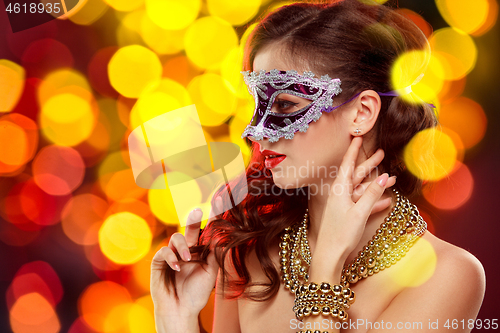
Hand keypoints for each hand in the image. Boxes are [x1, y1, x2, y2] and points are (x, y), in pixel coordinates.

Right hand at [150, 196, 222, 317]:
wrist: (181, 310)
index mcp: (200, 251)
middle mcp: (186, 250)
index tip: (219, 203)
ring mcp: (172, 255)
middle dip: (193, 218)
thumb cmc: (197, 293)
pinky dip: (171, 257)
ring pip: (176, 237)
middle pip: (190, 229)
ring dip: (182, 246)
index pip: (205, 232)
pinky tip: (177, 266)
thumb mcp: (211, 272)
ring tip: (188, 259)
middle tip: (198, 210)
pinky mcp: (159, 262)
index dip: (211, 219)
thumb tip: (222, 234)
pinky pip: (163, 251)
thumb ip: (214, 253)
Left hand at [310, 136, 394, 277]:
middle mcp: (340, 195)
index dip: (353, 151)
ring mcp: (343, 205)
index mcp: (339, 190)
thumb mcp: (359, 212)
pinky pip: (362, 205)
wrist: (329, 256)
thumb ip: (372, 194)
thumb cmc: (341, 233)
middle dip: (369, 164)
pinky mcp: (347, 216)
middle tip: (381, 152)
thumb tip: (383, 177)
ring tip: (392, 177)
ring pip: (362, 190)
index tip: (357, 137)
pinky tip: (388, 201)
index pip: (347, 164)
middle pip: (356, 175)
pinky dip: (374, 202)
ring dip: (376, 184)